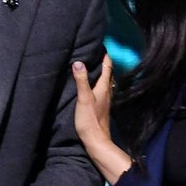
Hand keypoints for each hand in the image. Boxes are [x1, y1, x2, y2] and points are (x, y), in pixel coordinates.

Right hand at [71, 55, 131, 183]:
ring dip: (99, 73)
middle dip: (102, 62)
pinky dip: (96, 83)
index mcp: (104, 88)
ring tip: (91, 65)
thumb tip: (78, 62)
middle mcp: (107, 92)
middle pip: (107, 73)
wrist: (96, 141)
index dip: (105, 55)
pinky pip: (100, 90)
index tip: (101, 44)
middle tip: (95, 52)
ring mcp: (104, 100)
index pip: (107, 67)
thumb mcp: (83, 98)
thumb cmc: (90, 120)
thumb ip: (81, 81)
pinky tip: (90, 85)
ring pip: (104, 82)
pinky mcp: (100, 107)